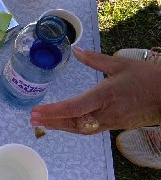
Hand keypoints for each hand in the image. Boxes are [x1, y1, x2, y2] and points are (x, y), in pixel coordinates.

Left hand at [29, 47, 160, 134]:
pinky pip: (89, 129)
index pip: (74, 107)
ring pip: (80, 128)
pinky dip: (73, 127)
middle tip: (31, 119)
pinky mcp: (115, 126)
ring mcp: (111, 122)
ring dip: (60, 126)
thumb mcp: (120, 64)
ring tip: (41, 122)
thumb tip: (75, 50)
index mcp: (106, 95)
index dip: (53, 111)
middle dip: (51, 121)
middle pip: (73, 122)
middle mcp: (106, 112)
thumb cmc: (147, 77)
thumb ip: (94, 59)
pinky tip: (63, 124)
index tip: (36, 111)